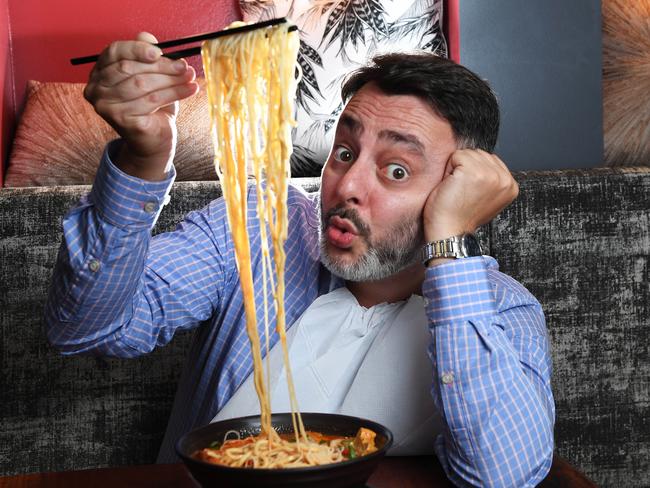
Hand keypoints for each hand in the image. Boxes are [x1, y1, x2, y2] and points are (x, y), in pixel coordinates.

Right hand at [83, 32, 198, 179]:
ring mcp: (105, 105)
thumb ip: (147, 56)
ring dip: (171, 79)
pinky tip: (190, 90)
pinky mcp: (121, 119)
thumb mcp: (151, 77)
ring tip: (190, 77)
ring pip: (142, 84)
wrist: (153, 139)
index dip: (138, 49)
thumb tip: (148, 37)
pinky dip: (174, 93)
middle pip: (130, 68)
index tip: (160, 52)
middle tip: (184, 66)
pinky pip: (152, 100)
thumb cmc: (151, 107)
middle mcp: (96, 88)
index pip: (115, 52)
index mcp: (99, 72)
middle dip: (161, 66)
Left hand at [423, 149, 518, 241]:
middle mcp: (505, 179)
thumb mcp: (486, 197)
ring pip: (467, 154)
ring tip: (457, 190)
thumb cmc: (460, 216)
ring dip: (456, 169)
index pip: (489, 159)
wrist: (450, 231)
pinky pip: (456, 156)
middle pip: (479, 154)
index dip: (473, 173)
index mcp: (511, 185)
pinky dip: (448, 170)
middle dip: (465, 169)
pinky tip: (451, 187)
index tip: (470, 194)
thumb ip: (491, 179)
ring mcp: (490, 174)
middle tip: (462, 193)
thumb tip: (482, 160)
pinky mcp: (473, 172)